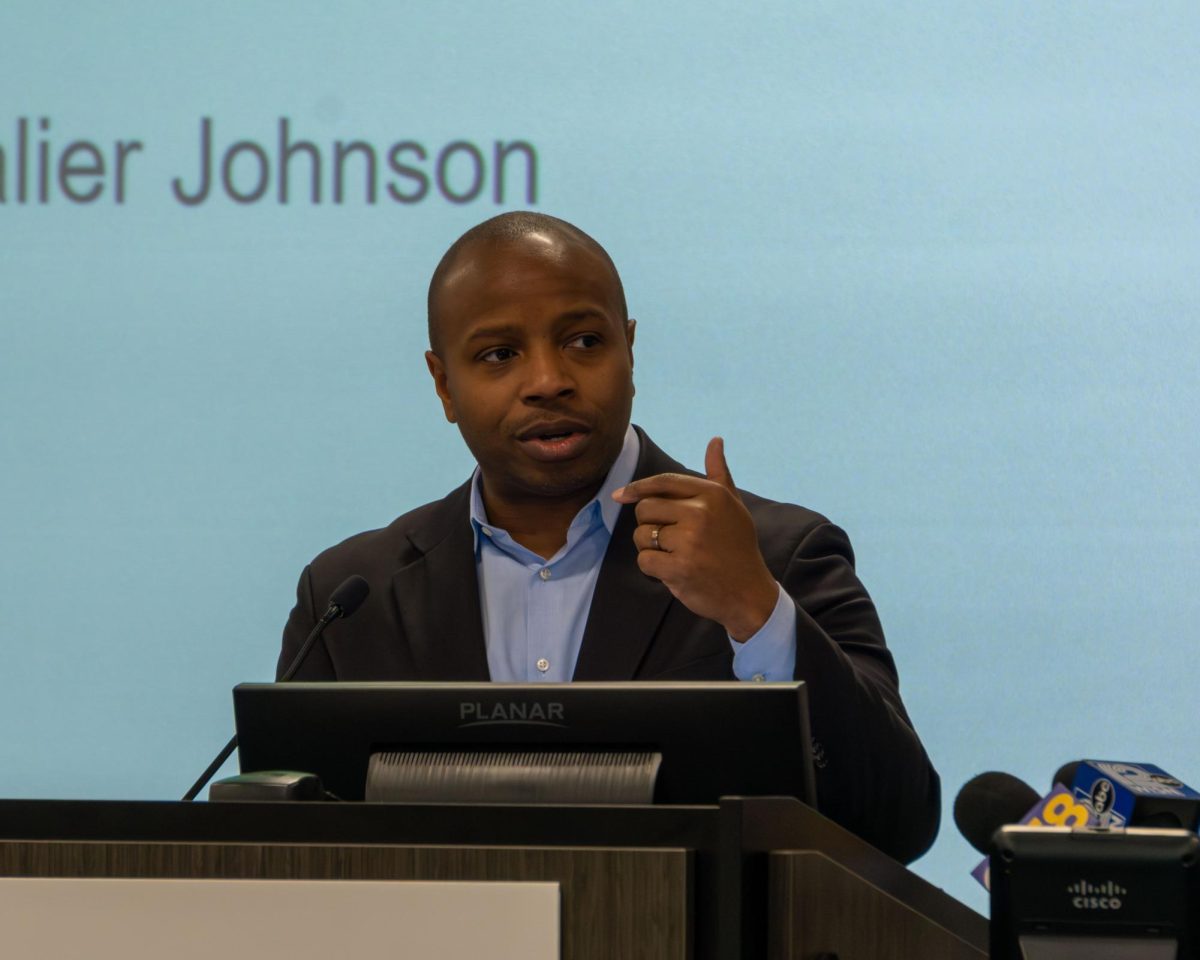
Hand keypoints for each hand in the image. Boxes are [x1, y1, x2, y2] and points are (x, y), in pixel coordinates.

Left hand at [612, 437, 778, 640]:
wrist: (748, 593)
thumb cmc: (737, 546)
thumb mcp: (733, 506)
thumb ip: (719, 473)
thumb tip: (715, 440)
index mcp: (712, 495)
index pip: (663, 482)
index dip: (637, 487)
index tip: (620, 495)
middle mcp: (700, 513)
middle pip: (645, 508)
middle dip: (648, 523)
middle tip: (668, 538)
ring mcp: (689, 541)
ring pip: (641, 535)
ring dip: (649, 547)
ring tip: (674, 554)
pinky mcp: (679, 568)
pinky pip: (644, 560)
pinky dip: (653, 568)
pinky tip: (673, 570)